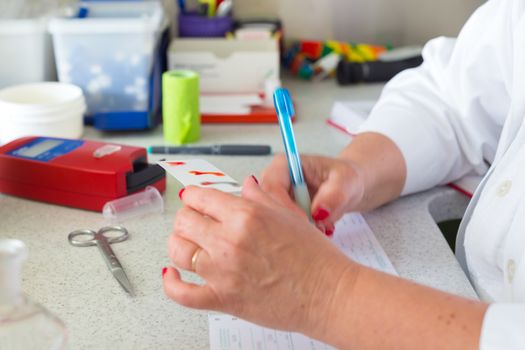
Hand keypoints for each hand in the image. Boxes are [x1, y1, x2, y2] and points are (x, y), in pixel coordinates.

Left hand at [163, 176, 355, 334]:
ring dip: (179, 244)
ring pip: (178, 251)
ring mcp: (223, 271)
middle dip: (187, 218)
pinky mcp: (222, 299)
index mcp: (246, 214)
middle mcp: (230, 239)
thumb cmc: (316, 257)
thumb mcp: (289, 214)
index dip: (195, 197)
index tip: (196, 201)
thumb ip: (261, 196)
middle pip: (184, 221)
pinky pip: (181, 293)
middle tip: (195, 222)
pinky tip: (171, 275)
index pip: (200, 197)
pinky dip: (171, 283)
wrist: (328, 294)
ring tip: (187, 243)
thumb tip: (246, 185)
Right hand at [261, 154, 364, 234]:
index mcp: (284, 165)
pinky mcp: (280, 212)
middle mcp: (274, 181)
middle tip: (317, 229)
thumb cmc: (344, 177)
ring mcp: (276, 198)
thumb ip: (334, 195)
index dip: (286, 207)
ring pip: (275, 219)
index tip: (306, 221)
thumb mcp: (346, 181)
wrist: (346, 188)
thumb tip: (319, 212)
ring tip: (322, 227)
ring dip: (297, 228)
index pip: (272, 188)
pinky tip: (318, 228)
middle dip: (292, 221)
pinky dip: (300, 232)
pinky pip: (282, 227)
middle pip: (267, 206)